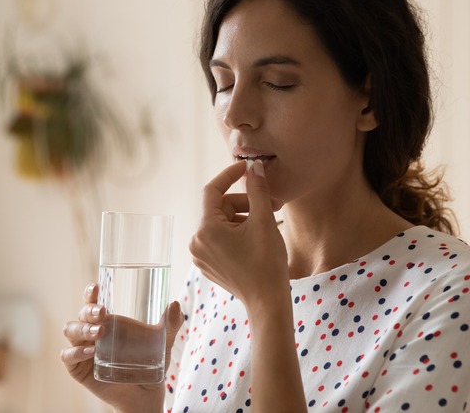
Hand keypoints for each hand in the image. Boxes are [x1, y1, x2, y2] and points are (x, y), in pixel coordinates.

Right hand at [60, 283, 183, 411]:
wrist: (146, 395)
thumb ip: (170, 324)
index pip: (93, 303)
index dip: (90, 293)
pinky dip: (75, 352)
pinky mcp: (79, 369)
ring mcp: (83, 350)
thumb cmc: (150, 364)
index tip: (96, 287)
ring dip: (82, 329)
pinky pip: (68, 357)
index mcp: (108, 321)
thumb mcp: (163, 343)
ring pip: (71, 331)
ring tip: (99, 333)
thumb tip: (176, 304)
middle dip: (89, 310)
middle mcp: (92, 332)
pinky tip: (90, 352)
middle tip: (103, 313)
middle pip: (81, 314)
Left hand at [189, 160, 288, 309]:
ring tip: (268, 224)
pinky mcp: (208, 264)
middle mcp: (196, 242)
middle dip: (246, 203)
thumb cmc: (266, 263)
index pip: (212, 190)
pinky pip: (220, 239)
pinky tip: (257, 238)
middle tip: (273, 204)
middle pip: (220, 208)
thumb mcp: (264, 221)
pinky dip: (237, 233)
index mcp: (205, 229)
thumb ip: (257, 190)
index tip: (246, 167)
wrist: (267, 302)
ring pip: (221, 223)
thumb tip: (254, 167)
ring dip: (243, 218)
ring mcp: (201, 255)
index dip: (230, 175)